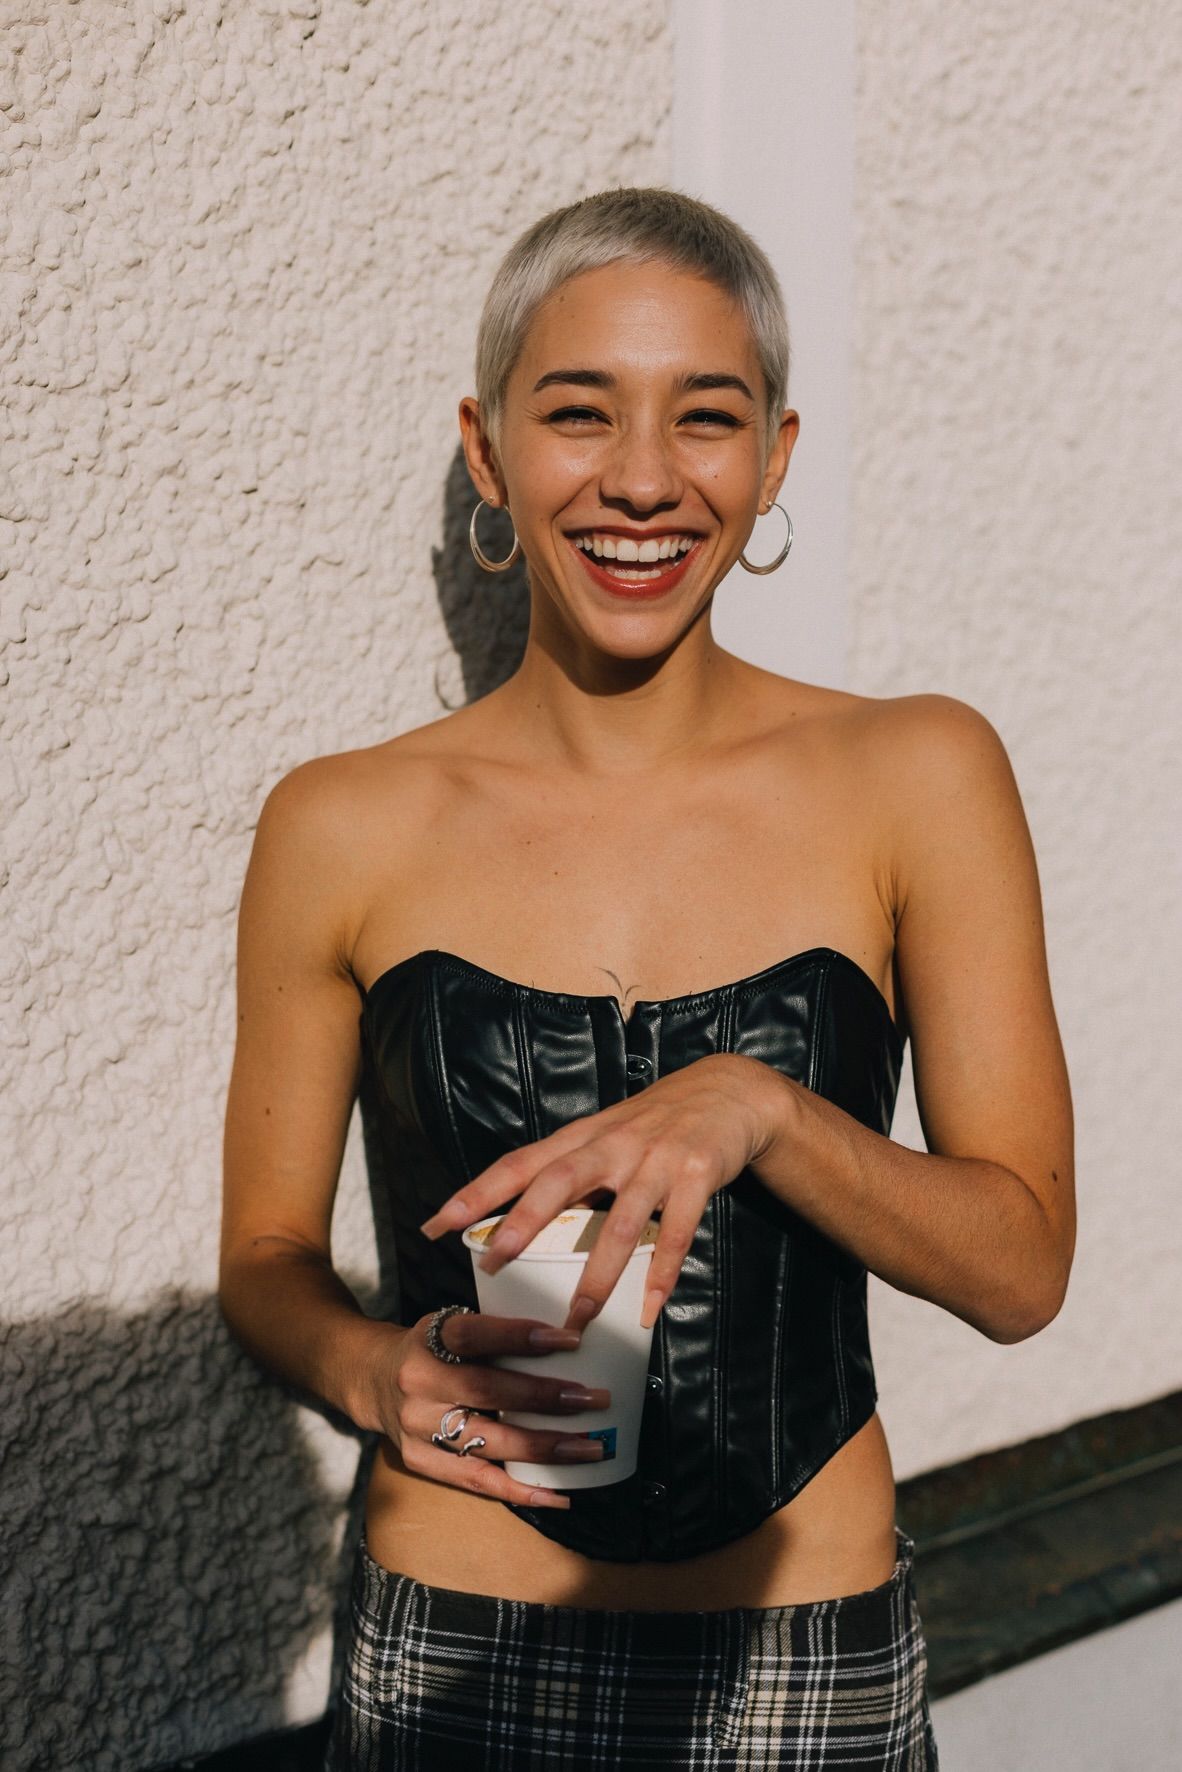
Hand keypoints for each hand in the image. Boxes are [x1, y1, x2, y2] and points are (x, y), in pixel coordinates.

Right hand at [377, 1307, 616, 1509]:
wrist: (371, 1379)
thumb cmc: (429, 1347)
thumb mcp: (449, 1324)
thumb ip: (493, 1332)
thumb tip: (568, 1339)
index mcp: (429, 1340)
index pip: (477, 1336)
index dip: (522, 1337)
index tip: (570, 1340)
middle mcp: (419, 1385)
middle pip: (488, 1393)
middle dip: (545, 1398)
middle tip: (593, 1399)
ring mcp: (418, 1429)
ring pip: (488, 1443)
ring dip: (544, 1448)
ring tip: (590, 1448)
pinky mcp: (421, 1462)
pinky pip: (476, 1481)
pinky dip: (520, 1490)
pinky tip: (558, 1493)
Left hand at [419, 1053, 786, 1334]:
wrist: (730, 1091)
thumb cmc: (657, 1121)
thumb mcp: (608, 1134)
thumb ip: (570, 1170)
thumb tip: (518, 1218)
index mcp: (584, 1136)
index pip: (519, 1162)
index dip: (475, 1193)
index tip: (434, 1225)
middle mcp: (614, 1144)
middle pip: (560, 1180)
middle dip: (524, 1221)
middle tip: (493, 1261)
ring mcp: (656, 1159)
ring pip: (620, 1221)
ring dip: (597, 1274)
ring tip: (576, 1320)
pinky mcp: (697, 1175)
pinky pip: (675, 1232)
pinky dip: (661, 1273)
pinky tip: (648, 1310)